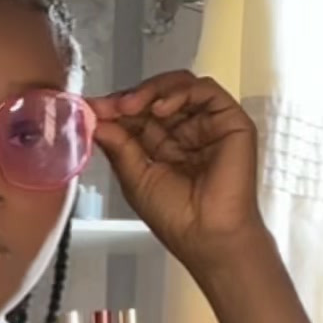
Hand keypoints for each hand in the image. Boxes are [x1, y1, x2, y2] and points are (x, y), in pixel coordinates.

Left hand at [89, 71, 265, 272]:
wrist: (207, 236)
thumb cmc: (175, 217)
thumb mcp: (135, 177)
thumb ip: (117, 144)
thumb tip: (93, 116)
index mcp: (163, 145)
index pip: (138, 114)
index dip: (115, 108)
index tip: (91, 108)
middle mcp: (186, 131)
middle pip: (157, 96)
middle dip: (130, 97)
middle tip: (111, 106)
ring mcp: (208, 124)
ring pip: (180, 87)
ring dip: (151, 90)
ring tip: (131, 106)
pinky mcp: (231, 120)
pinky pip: (206, 91)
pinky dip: (180, 91)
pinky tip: (160, 108)